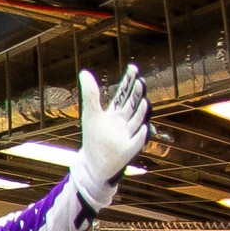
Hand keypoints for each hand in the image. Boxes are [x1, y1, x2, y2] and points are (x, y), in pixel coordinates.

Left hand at [74, 63, 149, 200]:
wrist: (95, 162)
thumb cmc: (94, 138)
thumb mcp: (91, 114)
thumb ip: (90, 93)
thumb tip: (84, 72)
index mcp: (116, 113)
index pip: (124, 94)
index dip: (128, 81)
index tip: (133, 68)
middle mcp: (125, 122)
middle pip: (132, 105)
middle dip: (136, 94)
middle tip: (140, 81)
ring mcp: (129, 135)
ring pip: (137, 121)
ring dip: (140, 112)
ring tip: (144, 101)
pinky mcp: (129, 149)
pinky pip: (137, 142)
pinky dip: (141, 136)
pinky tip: (145, 128)